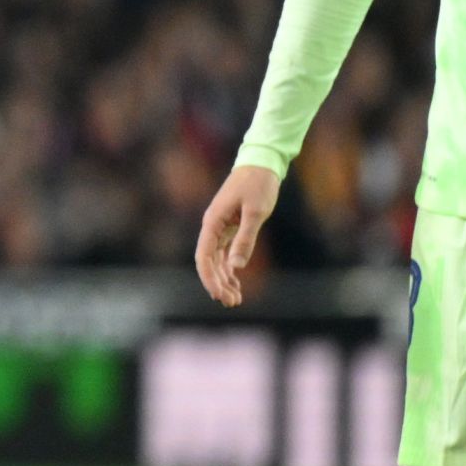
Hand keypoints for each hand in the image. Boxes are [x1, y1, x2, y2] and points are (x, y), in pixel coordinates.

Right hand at [193, 161, 281, 305]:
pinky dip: (230, 268)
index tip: (219, 294)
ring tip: (235, 298)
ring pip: (217, 260)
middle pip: (209, 262)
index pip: (204, 257)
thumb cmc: (258, 184)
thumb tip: (237, 266)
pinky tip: (236, 281)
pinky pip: (226, 252)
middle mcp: (213, 227)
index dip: (209, 278)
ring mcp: (221, 228)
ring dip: (224, 279)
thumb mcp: (255, 212)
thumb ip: (246, 239)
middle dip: (218, 283)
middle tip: (232, 302)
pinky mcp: (232, 227)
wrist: (261, 164)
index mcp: (212, 223)